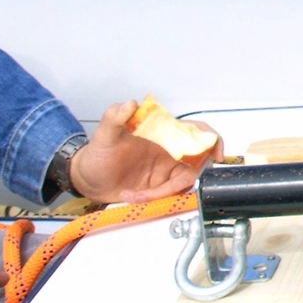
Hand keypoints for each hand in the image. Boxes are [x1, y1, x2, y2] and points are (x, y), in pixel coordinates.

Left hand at [69, 101, 222, 204]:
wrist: (87, 180)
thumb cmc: (96, 155)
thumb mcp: (103, 135)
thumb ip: (114, 117)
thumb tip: (129, 104)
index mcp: (163, 133)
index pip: (195, 131)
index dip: (211, 139)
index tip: (216, 154)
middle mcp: (169, 151)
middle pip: (197, 161)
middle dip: (192, 175)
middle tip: (172, 186)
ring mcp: (166, 170)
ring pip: (184, 181)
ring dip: (165, 192)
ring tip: (138, 193)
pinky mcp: (160, 187)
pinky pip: (170, 194)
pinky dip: (157, 198)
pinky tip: (135, 196)